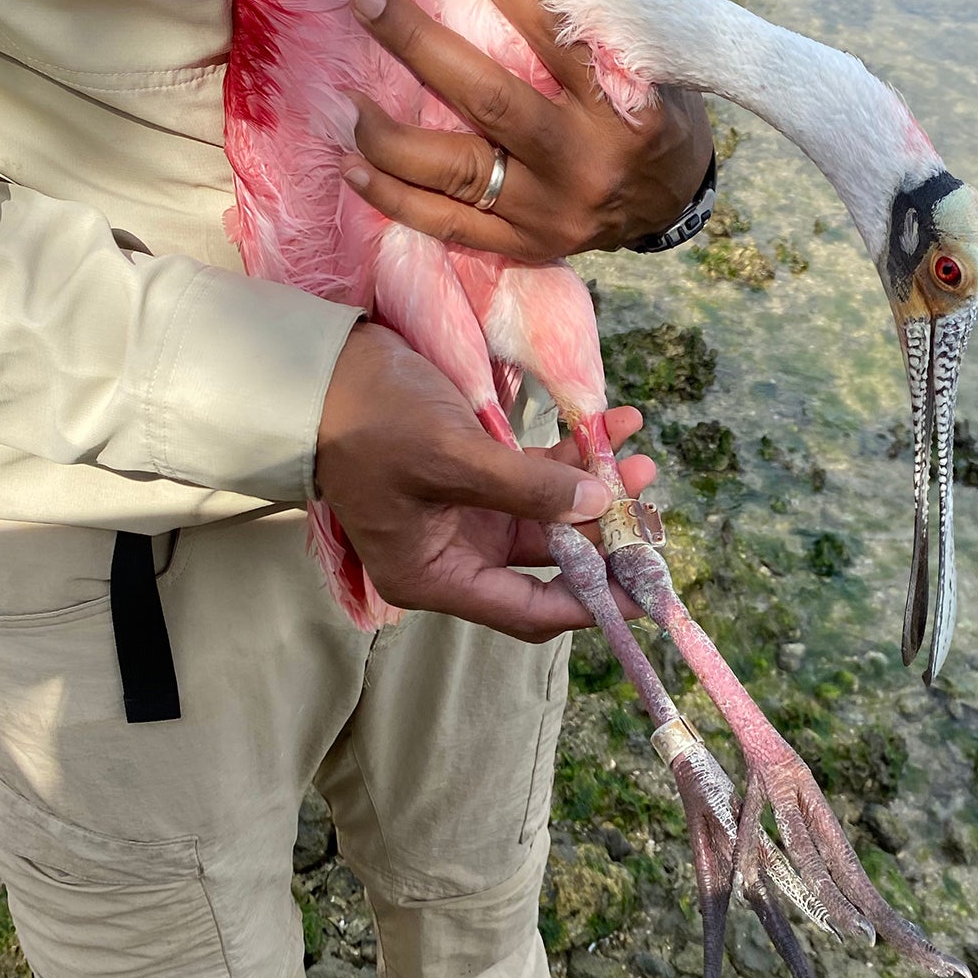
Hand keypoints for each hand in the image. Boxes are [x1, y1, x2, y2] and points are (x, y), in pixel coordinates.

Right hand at [315, 322, 654, 640]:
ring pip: (552, 514)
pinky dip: (574, 454)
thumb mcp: (449, 456)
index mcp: (438, 575)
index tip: (648, 597)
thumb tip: (599, 506)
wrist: (321, 365)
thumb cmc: (371, 420)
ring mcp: (469, 512)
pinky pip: (538, 473)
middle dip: (606, 536)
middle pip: (550, 563)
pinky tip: (615, 425)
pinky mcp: (477, 472)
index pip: (530, 611)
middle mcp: (457, 553)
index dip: (593, 605)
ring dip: (598, 488)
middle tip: (655, 512)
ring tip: (643, 461)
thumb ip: (526, 488)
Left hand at [339, 0, 712, 261]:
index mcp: (626, 105)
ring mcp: (555, 210)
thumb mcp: (641, 34)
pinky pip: (451, 225)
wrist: (675, 200)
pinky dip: (397, 197)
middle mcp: (587, 161)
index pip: (554, 33)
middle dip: (418, 45)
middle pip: (489, 100)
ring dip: (389, 133)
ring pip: (458, 170)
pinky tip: (354, 165)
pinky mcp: (530, 243)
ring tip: (345, 96)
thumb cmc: (654, 103)